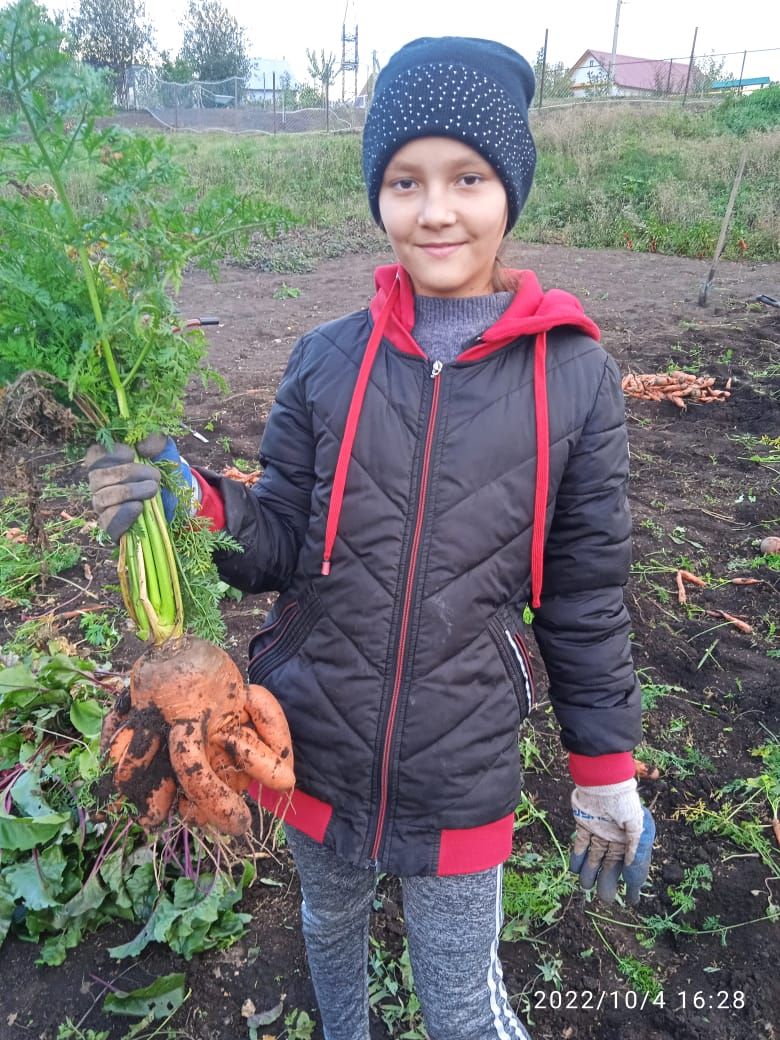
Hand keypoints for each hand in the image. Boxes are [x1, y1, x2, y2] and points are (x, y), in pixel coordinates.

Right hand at [85, 434, 198, 541]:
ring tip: (153, 490)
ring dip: (130, 491)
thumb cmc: (163, 472)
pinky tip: (138, 507)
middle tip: (155, 476)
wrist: (176, 502)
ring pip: (103, 498)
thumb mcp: (164, 452)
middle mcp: (98, 485)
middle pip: (98, 477)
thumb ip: (155, 441)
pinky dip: (123, 514)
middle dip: (129, 473)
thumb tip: (144, 446)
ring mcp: (102, 507)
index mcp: (106, 463)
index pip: (93, 455)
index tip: (132, 453)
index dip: (110, 453)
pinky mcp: (110, 527)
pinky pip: (108, 522)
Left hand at [569, 778, 654, 903]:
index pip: (632, 866)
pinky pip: (580, 844)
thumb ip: (636, 851)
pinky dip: (577, 857)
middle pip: (611, 864)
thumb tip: (631, 875)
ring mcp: (599, 831)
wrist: (603, 782)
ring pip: (594, 856)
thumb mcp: (638, 827)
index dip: (632, 883)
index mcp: (632, 839)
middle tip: (604, 898)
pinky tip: (575, 870)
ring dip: (590, 872)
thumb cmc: (624, 803)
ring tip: (586, 887)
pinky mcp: (584, 825)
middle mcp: (615, 837)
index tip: (632, 901)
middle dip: (608, 881)